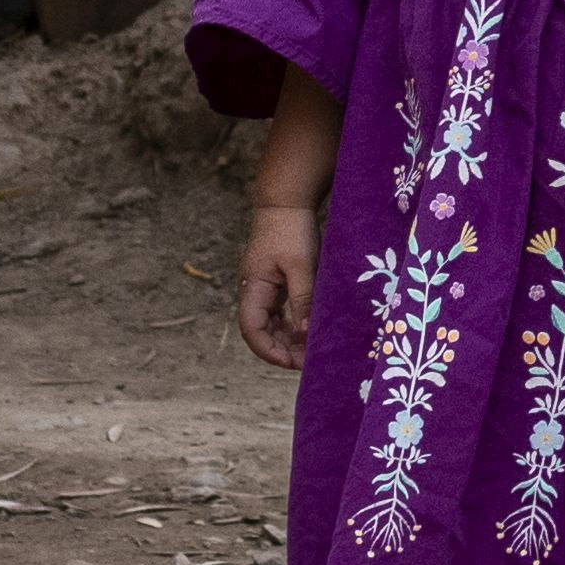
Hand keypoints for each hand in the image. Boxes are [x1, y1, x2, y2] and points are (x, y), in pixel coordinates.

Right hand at [239, 203, 316, 370]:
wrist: (286, 201)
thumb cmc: (292, 230)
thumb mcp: (302, 265)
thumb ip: (303, 299)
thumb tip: (306, 333)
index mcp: (254, 288)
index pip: (252, 330)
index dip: (269, 351)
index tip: (292, 363)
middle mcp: (254, 292)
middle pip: (261, 332)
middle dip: (282, 350)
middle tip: (309, 362)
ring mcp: (264, 288)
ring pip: (272, 324)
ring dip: (289, 340)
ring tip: (312, 352)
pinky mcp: (276, 282)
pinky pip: (280, 312)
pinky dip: (293, 324)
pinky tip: (310, 331)